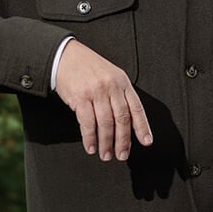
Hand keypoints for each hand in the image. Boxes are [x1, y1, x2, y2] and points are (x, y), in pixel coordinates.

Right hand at [54, 40, 152, 161]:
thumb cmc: (89, 68)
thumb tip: (128, 123)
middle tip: (121, 155)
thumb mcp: (111, 76)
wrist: (66, 56)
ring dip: (106, 143)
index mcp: (122, 82)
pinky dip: (89, 138)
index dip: (142, 127)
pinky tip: (90, 146)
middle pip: (122, 119)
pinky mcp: (80, 97)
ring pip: (105, 123)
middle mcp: (111, 86)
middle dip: (123, 141)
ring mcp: (96, 92)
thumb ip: (120, 96)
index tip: (146, 142)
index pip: (136, 108)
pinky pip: (87, 122)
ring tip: (105, 155)